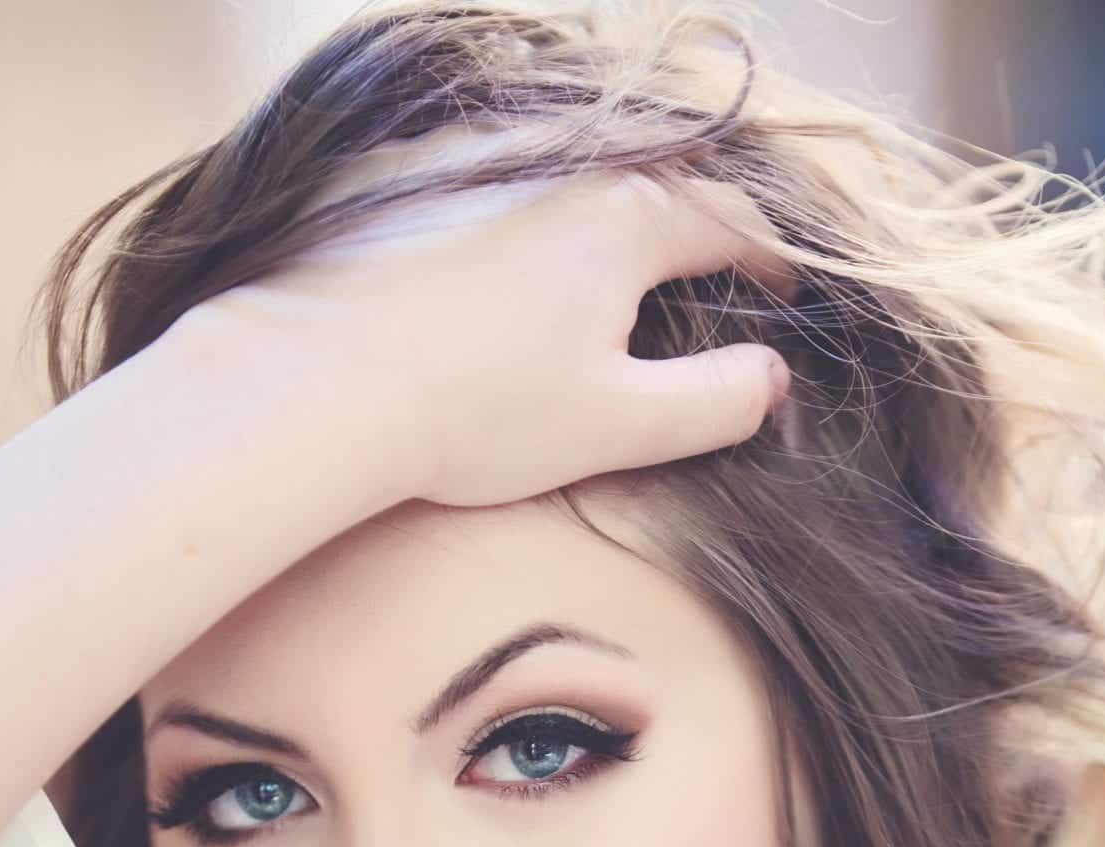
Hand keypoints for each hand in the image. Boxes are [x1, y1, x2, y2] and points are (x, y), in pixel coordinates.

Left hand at [201, 149, 799, 515]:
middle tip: (718, 287)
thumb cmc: (481, 412)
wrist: (321, 381)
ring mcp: (487, 163)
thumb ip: (716, 401)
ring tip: (628, 283)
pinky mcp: (416, 183)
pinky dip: (540, 221)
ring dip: (620, 224)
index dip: (770, 262)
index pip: (731, 221)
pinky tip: (525, 276)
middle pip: (660, 190)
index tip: (783, 296)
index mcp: (630, 216)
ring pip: (583, 183)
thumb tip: (771, 377)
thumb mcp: (623, 425)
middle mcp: (566, 167)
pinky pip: (509, 186)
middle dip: (700, 235)